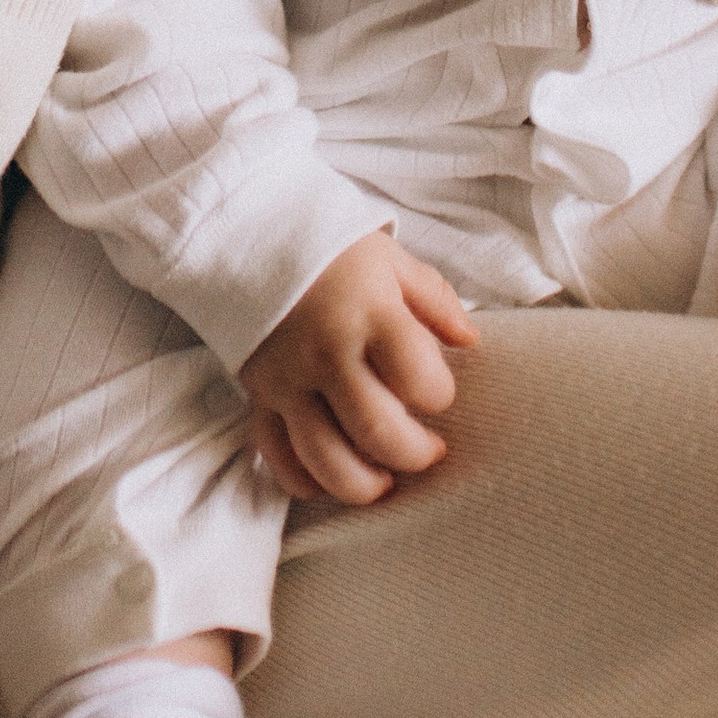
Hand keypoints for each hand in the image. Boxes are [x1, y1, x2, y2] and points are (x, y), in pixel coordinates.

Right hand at [240, 232, 478, 505]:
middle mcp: (327, 352)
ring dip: (363, 484)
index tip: (440, 392)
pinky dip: (304, 481)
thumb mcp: (390, 259)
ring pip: (325, 459)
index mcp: (369, 313)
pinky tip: (330, 478)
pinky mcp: (259, 396)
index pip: (418, 377)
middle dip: (414, 455)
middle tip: (430, 450)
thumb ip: (435, 300)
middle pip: (376, 429)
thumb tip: (471, 341)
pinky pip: (277, 456)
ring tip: (385, 480)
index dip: (440, 394)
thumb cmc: (328, 248)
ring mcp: (288, 380)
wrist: (246, 233)